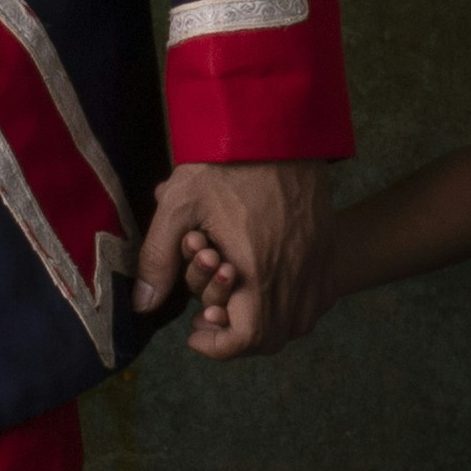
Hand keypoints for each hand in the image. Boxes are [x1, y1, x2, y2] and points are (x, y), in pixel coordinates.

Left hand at [139, 159, 327, 355]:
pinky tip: (268, 284)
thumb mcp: (179, 205)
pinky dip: (293, 306)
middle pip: (273, 338)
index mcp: (257, 269)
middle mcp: (294, 273)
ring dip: (267, 324)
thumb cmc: (225, 161)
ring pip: (299, 322)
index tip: (195, 333)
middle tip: (208, 316)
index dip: (218, 347)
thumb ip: (158, 259)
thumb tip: (142, 304)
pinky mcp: (327, 246)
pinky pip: (318, 298)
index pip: (247, 338)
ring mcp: (316, 261)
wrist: (276, 124)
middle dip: (237, 336)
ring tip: (236, 302)